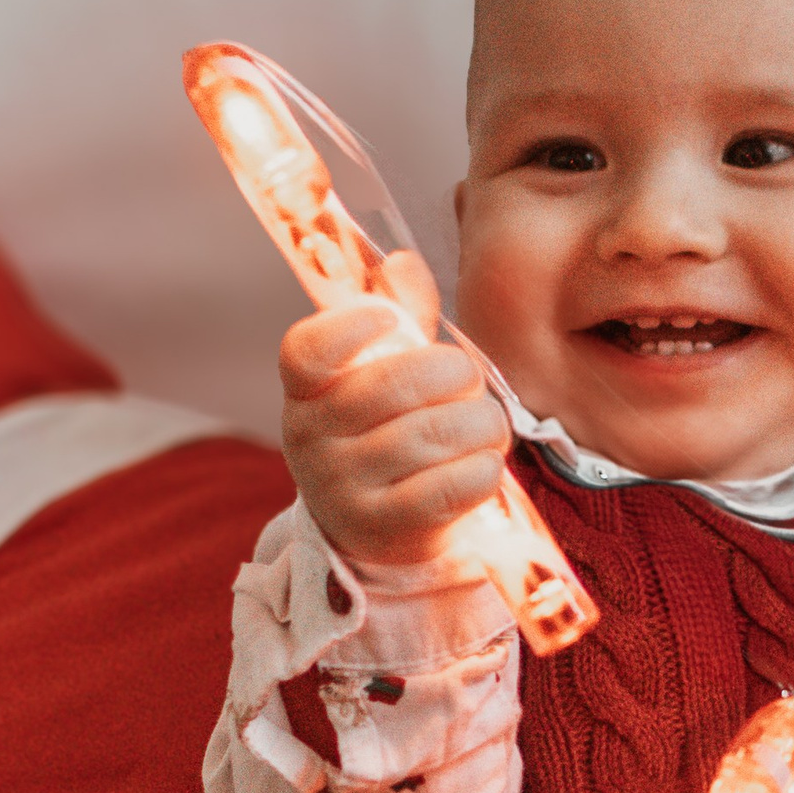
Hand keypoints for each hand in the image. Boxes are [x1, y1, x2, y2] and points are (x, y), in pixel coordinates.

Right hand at [279, 250, 511, 574]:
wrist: (377, 524)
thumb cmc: (384, 428)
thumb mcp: (381, 369)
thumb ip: (397, 313)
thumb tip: (403, 262)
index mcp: (305, 390)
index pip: (308, 351)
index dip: (353, 326)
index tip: (393, 319)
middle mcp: (311, 439)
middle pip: (394, 386)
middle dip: (454, 373)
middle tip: (471, 380)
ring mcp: (343, 489)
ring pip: (432, 435)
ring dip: (481, 423)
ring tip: (488, 425)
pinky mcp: (383, 530)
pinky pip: (448, 488)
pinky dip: (483, 468)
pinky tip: (486, 463)